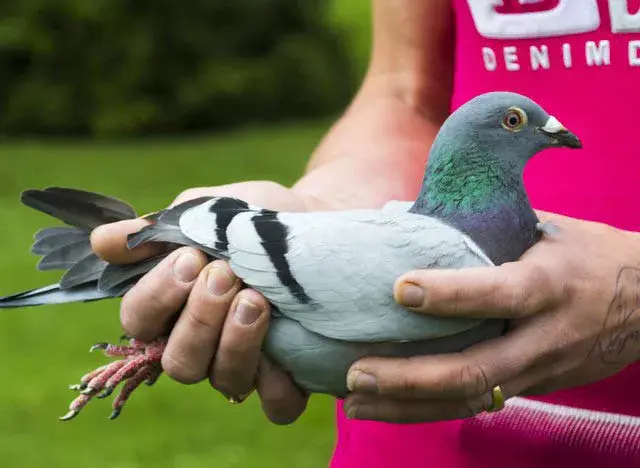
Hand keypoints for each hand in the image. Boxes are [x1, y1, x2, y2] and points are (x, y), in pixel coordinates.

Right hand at [90, 181, 312, 423]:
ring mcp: (243, 364)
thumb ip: (157, 230)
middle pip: (180, 361)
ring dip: (236, 343)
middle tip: (225, 274)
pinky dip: (279, 385)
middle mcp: (202, 344)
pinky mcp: (287, 375)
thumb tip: (102, 243)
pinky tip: (286, 347)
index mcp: (172, 308)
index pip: (140, 321)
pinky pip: (277, 404)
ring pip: (224, 381)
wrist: (310, 219)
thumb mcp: (206, 212)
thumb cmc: (251, 219)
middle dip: (200, 319)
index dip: (157, 296)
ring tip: (257, 299)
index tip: (190, 258)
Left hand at [344, 212, 639, 422]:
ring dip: (409, 405)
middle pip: (477, 368)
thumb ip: (483, 225)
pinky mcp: (534, 387)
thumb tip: (403, 215)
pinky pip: (479, 403)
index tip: (399, 289)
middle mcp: (545, 334)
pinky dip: (430, 409)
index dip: (450, 295)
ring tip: (355, 401)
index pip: (499, 293)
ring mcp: (541, 369)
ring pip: (472, 399)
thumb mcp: (546, 228)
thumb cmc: (586, 254)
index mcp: (551, 284)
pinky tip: (388, 407)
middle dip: (411, 377)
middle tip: (356, 372)